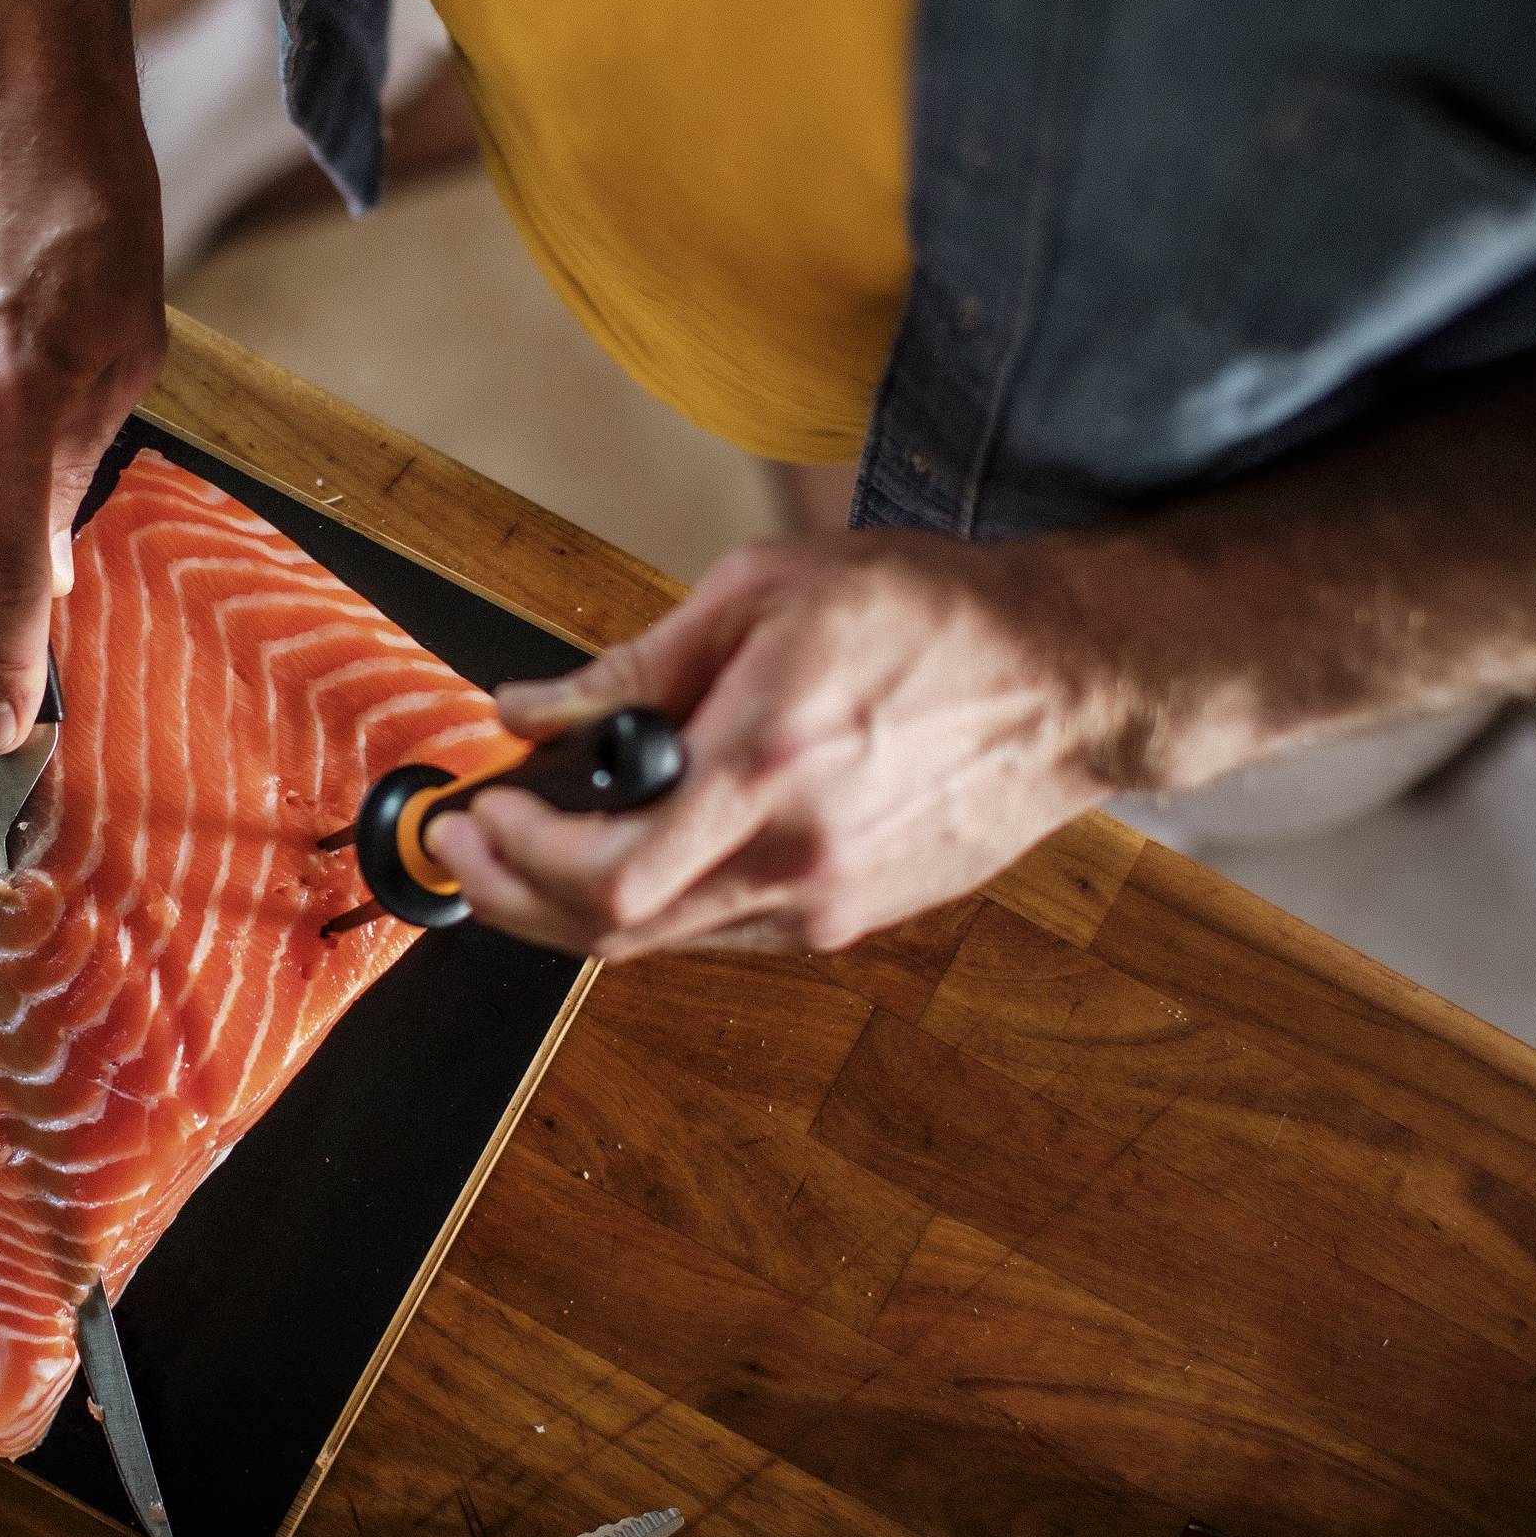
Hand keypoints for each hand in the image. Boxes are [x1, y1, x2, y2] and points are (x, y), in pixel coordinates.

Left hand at [428, 534, 1145, 957]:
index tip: (473, 812)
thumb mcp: (764, 595)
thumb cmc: (929, 617)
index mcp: (767, 769)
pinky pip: (717, 929)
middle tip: (464, 844)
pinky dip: (649, 901)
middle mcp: (796, 861)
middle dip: (512, 894)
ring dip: (570, 904)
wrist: (1071, 681)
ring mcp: (826, 906)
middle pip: (613, 932)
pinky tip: (623, 848)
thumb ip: (635, 665)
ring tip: (522, 844)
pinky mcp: (851, 920)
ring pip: (660, 941)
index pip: (604, 877)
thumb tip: (530, 708)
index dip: (515, 860)